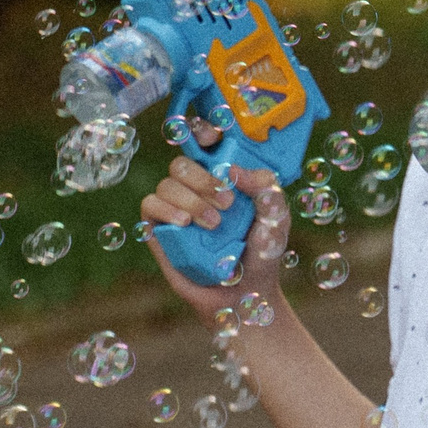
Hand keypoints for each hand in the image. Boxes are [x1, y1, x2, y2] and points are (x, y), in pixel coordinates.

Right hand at [139, 121, 290, 315]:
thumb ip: (267, 190)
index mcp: (223, 177)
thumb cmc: (262, 254)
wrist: (245, 296)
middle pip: (183, 162)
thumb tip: (234, 171)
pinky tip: (184, 224)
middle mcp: (197, 188)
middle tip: (227, 202)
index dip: (202, 131)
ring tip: (213, 225)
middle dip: (203, 177)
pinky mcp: (159, 229)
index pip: (205, 143)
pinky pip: (150, 204)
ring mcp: (176, 208)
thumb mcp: (277, 219)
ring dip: (191, 199)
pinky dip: (166, 209)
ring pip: (167, 182)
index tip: (212, 139)